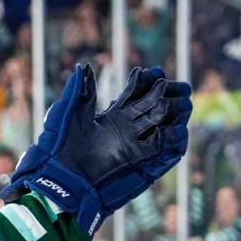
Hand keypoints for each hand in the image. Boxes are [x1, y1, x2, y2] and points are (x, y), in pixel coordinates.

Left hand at [2, 63, 191, 235]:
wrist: (61, 174)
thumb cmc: (60, 144)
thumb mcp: (69, 112)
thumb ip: (80, 90)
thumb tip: (83, 65)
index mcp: (111, 116)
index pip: (135, 95)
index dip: (145, 83)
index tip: (154, 71)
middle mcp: (126, 129)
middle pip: (152, 106)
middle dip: (165, 93)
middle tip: (170, 84)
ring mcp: (133, 144)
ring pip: (161, 124)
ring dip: (172, 112)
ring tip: (180, 100)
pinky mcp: (138, 160)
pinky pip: (162, 149)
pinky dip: (172, 138)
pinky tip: (175, 126)